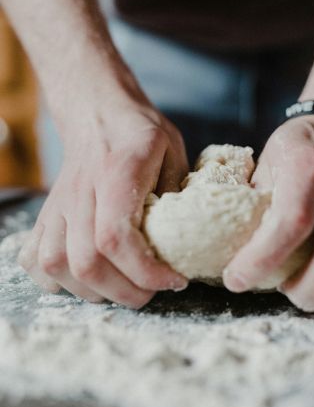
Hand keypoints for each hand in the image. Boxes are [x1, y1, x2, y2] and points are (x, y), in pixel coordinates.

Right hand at [18, 101, 188, 307]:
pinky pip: (33, 259)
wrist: (97, 114)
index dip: (145, 271)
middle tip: (153, 290)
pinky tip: (86, 277)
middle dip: (126, 292)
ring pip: (56, 265)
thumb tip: (187, 242)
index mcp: (117, 172)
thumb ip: (180, 193)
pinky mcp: (45, 214)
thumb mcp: (173, 151)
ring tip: (124, 286)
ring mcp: (57, 204)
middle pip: (86, 262)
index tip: (174, 279)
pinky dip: (57, 280)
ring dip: (94, 291)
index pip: (115, 237)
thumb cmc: (140, 135)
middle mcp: (80, 191)